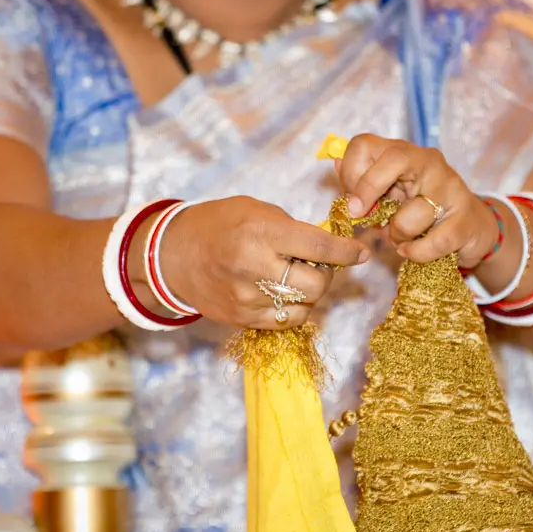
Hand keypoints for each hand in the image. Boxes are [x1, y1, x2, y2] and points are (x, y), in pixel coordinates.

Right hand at [155, 196, 369, 328]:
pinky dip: (293, 308)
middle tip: (316, 263)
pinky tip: (281, 292)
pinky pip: (286, 321)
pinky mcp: (242, 319)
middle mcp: (254, 267)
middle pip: (316, 284)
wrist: (172, 255)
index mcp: (260, 232)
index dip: (345, 251)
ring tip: (293, 276)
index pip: (318, 246)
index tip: (360, 253)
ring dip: (309, 292)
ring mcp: (247, 298)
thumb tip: (331, 247)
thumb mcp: (255, 210)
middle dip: (326, 273)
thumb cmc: (219, 224)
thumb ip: (293, 228)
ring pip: (304, 306)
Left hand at [335, 134, 500, 266]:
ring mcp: (451, 189)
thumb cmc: (421, 209)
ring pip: (414, 211)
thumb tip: (335, 164)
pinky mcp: (465, 220)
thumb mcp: (388, 193)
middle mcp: (429, 162)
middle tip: (358, 214)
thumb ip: (362, 183)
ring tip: (398, 238)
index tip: (350, 199)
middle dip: (368, 188)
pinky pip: (436, 241)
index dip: (350, 172)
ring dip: (397, 233)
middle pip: (395, 159)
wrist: (471, 227)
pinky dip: (417, 252)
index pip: (365, 144)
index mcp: (403, 153)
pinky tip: (411, 251)